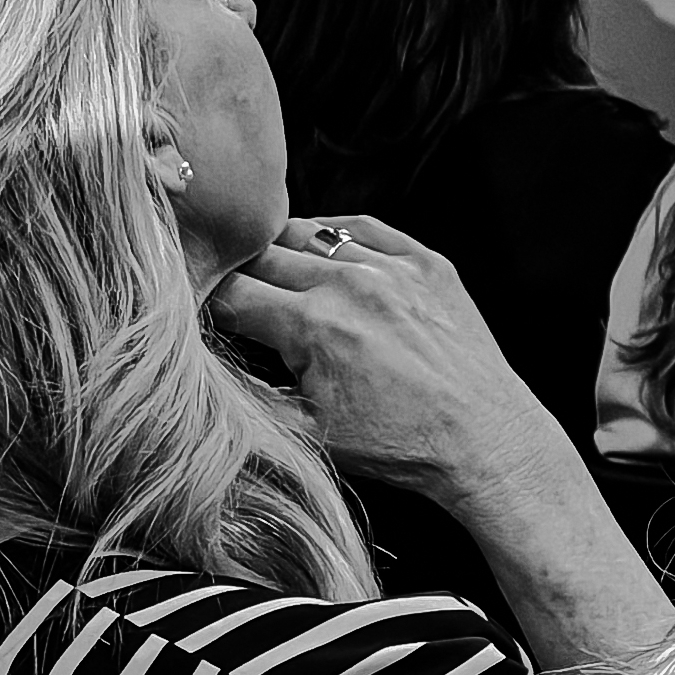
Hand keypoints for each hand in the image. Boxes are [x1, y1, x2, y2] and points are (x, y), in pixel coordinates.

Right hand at [207, 214, 557, 510]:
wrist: (484, 439)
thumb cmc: (399, 445)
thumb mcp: (306, 430)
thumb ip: (252, 388)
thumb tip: (212, 362)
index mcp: (314, 327)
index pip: (229, 293)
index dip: (201, 300)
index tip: (190, 308)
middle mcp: (352, 286)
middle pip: (263, 256)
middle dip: (235, 270)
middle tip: (221, 285)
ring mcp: (394, 269)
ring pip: (311, 234)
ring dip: (281, 250)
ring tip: (266, 270)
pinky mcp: (429, 263)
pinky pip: (366, 229)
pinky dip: (336, 237)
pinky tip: (321, 253)